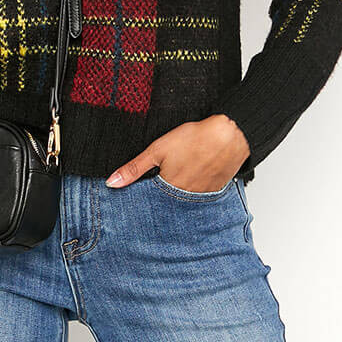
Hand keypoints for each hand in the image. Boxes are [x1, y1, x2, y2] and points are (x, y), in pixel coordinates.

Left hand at [105, 114, 249, 192]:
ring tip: (177, 182)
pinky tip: (193, 179)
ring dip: (177, 198)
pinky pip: (199, 198)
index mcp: (169, 190)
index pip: (150, 204)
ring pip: (183, 203)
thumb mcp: (158, 150)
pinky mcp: (214, 191)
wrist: (230, 135)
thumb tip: (111, 183)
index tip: (137, 202)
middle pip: (167, 205)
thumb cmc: (195, 139)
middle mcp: (185, 199)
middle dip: (160, 201)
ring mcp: (202, 197)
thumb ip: (134, 168)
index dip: (144, 201)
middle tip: (159, 190)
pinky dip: (193, 192)